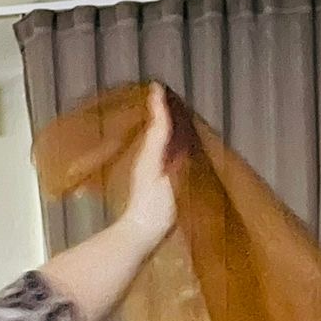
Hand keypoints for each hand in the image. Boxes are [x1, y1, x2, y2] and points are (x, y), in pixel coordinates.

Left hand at [121, 83, 177, 249]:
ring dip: (168, 131)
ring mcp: (154, 175)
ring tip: (175, 119)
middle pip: (159, 132)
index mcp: (150, 156)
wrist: (142, 234)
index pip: (157, 125)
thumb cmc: (151, 207)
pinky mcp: (159, 189)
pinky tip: (177, 152)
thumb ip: (157, 143)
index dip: (158, 107)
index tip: (157, 86)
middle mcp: (150, 162)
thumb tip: (159, 116)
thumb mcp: (154, 171)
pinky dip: (172, 148)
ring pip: (162, 145)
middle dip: (163, 115)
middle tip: (168, 98)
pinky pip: (167, 160)